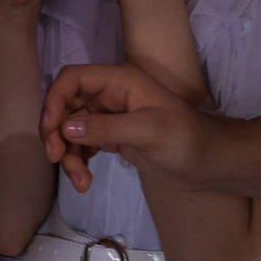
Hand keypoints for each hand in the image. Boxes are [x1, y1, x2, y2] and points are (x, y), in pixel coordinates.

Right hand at [42, 62, 207, 193]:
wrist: (209, 163)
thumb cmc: (186, 139)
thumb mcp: (149, 131)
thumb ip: (108, 128)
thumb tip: (66, 128)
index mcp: (119, 81)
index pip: (74, 79)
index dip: (55, 99)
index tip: (50, 129)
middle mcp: (110, 94)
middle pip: (66, 105)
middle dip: (56, 131)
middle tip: (57, 158)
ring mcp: (109, 116)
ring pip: (71, 129)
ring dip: (68, 154)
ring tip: (80, 181)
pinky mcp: (111, 137)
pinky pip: (82, 145)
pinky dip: (77, 161)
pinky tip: (84, 181)